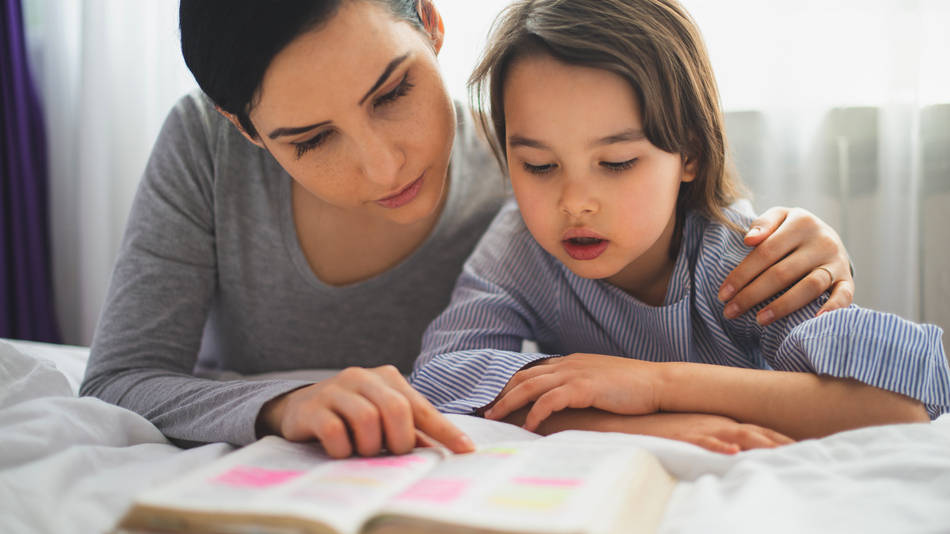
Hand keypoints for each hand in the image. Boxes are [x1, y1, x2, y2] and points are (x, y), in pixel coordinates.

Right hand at [257, 365, 474, 457]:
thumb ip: (409, 430)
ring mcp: (336, 389)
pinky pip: (335, 432)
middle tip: (392, 453)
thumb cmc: (349, 415)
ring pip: (367, 420)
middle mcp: (364, 377)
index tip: (467, 450)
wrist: (298, 407)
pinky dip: (343, 449)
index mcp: (388, 378)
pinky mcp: (313, 407)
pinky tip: (341, 451)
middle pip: (396, 410)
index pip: (422, 407)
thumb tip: (440, 450)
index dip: (445, 430)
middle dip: (400, 440)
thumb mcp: (381, 417)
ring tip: (363, 451)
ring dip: (369, 446)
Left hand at [483, 354, 661, 430]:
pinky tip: (528, 426)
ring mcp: (575, 373)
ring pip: (531, 386)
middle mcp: (568, 364)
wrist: (659, 383)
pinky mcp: (584, 387)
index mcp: (571, 361)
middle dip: (501, 394)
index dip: (511, 386)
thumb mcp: (600, 382)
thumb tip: (564, 402)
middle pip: (524, 377)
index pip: (532, 371)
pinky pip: (550, 400)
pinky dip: (535, 412)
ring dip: (509, 403)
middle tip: (486, 411)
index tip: (496, 400)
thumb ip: (579, 386)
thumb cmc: (633, 387)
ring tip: (496, 418)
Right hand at [632, 412, 794, 453]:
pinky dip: (719, 446)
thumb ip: (720, 440)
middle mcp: (717, 423)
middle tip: (805, 451)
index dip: (780, 438)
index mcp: (723, 422)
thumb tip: (740, 452)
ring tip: (779, 452)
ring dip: (758, 443)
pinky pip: (704, 441)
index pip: (758, 430)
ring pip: (736, 435)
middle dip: (779, 442)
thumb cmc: (668, 428)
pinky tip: (731, 452)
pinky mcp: (683, 434)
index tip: (804, 447)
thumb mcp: (699, 433)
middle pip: (755, 432)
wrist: (636, 417)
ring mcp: (702, 428)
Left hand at [718, 206, 853, 324]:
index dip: (742, 274)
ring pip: (809, 286)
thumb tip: (749, 240)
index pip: (765, 252)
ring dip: (783, 306)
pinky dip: (832, 308)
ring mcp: (836, 262)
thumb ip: (763, 223)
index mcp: (801, 223)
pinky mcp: (847, 279)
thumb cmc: (792, 230)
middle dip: (752, 295)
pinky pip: (844, 296)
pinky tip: (812, 321)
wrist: (828, 236)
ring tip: (759, 320)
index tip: (723, 294)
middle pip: (782, 272)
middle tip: (730, 311)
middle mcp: (822, 242)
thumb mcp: (779, 217)